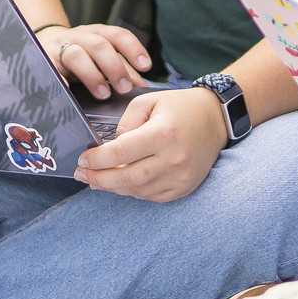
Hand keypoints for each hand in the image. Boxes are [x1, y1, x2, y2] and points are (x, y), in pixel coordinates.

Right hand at [38, 22, 150, 99]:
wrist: (41, 47)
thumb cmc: (80, 56)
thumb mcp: (101, 58)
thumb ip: (122, 70)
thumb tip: (142, 87)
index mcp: (97, 33)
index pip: (118, 35)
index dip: (133, 48)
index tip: (146, 66)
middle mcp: (79, 36)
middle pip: (99, 45)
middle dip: (115, 67)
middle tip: (125, 88)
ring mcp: (60, 47)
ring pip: (76, 54)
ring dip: (92, 75)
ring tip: (104, 94)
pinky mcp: (44, 60)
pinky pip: (51, 67)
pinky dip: (59, 78)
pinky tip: (67, 89)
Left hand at [74, 86, 226, 201]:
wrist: (216, 119)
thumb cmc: (180, 107)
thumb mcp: (149, 101)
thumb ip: (126, 123)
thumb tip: (112, 148)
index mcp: (162, 134)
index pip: (120, 153)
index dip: (97, 159)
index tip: (82, 159)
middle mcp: (173, 159)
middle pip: (126, 178)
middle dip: (98, 178)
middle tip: (81, 174)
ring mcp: (181, 177)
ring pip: (137, 191)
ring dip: (113, 187)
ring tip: (97, 179)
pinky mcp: (185, 187)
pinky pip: (152, 196)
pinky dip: (134, 192)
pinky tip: (122, 183)